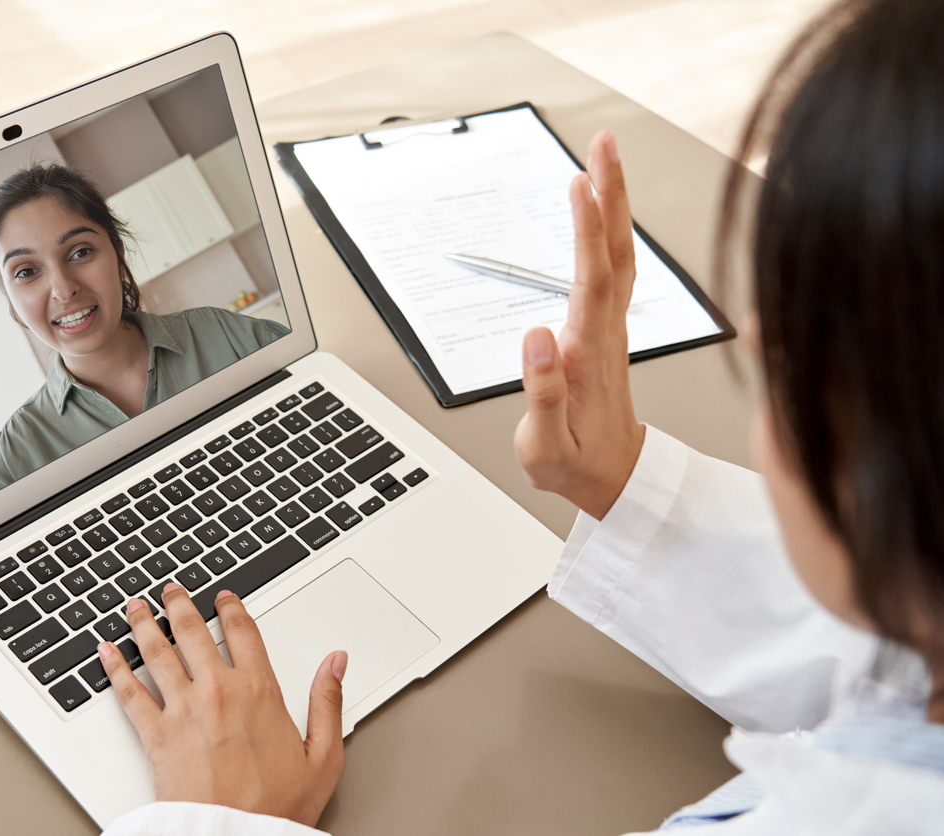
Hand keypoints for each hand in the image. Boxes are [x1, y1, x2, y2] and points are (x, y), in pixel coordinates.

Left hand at [98, 585, 347, 827]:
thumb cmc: (277, 807)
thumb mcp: (323, 756)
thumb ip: (328, 702)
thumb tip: (336, 663)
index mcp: (259, 691)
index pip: (242, 632)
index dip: (230, 608)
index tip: (223, 598)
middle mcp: (218, 691)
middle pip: (192, 632)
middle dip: (179, 605)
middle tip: (171, 591)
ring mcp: (183, 710)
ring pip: (157, 652)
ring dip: (143, 624)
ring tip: (135, 607)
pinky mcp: (156, 735)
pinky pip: (129, 692)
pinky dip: (114, 668)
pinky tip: (106, 653)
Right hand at [514, 131, 645, 519]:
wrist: (615, 478)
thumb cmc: (578, 464)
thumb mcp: (548, 446)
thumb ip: (544, 392)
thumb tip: (536, 336)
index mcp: (589, 353)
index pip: (591, 280)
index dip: (588, 231)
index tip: (581, 184)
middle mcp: (606, 332)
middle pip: (614, 251)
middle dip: (610, 193)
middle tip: (603, 144)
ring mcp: (611, 327)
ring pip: (618, 255)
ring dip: (613, 204)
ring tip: (602, 160)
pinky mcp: (607, 329)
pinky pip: (612, 268)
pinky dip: (608, 231)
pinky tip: (600, 211)